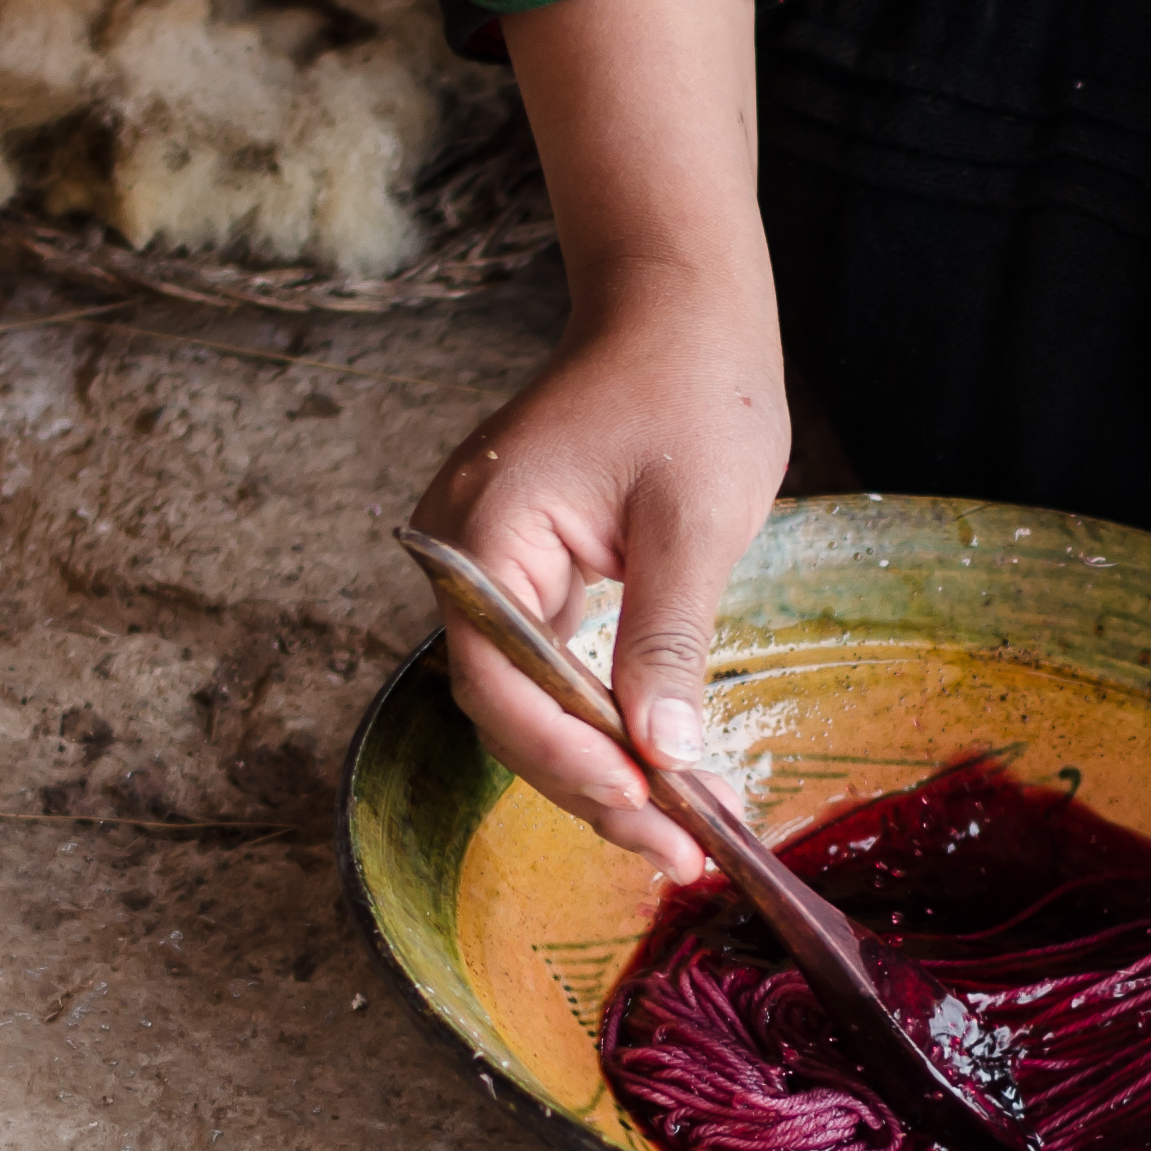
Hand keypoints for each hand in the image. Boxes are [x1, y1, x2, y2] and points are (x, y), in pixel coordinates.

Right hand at [409, 0, 789, 887]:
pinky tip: (652, 764)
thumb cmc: (690, 385)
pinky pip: (541, 666)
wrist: (677, 303)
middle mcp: (458, 554)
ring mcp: (482, 564)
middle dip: (588, 783)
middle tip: (677, 847)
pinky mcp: (519, 572)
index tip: (650, 815)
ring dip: (593, 764)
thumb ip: (665, 641)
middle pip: (503, 707)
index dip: (571, 764)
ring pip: (522, 699)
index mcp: (482, 532)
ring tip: (676, 829)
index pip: (500, 685)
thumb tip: (661, 754)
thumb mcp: (692, 520)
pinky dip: (595, 719)